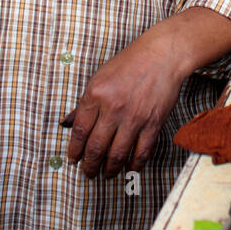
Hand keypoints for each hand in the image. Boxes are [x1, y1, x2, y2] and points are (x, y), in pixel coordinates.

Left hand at [64, 32, 186, 180]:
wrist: (162, 55)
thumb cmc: (130, 63)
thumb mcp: (99, 77)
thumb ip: (85, 103)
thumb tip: (68, 124)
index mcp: (95, 95)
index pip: (79, 132)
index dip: (74, 151)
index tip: (74, 160)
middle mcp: (113, 108)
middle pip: (96, 148)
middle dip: (90, 166)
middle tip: (88, 173)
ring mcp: (134, 117)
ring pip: (117, 155)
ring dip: (110, 170)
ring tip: (106, 174)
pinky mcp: (153, 123)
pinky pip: (141, 152)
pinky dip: (134, 165)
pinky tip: (129, 169)